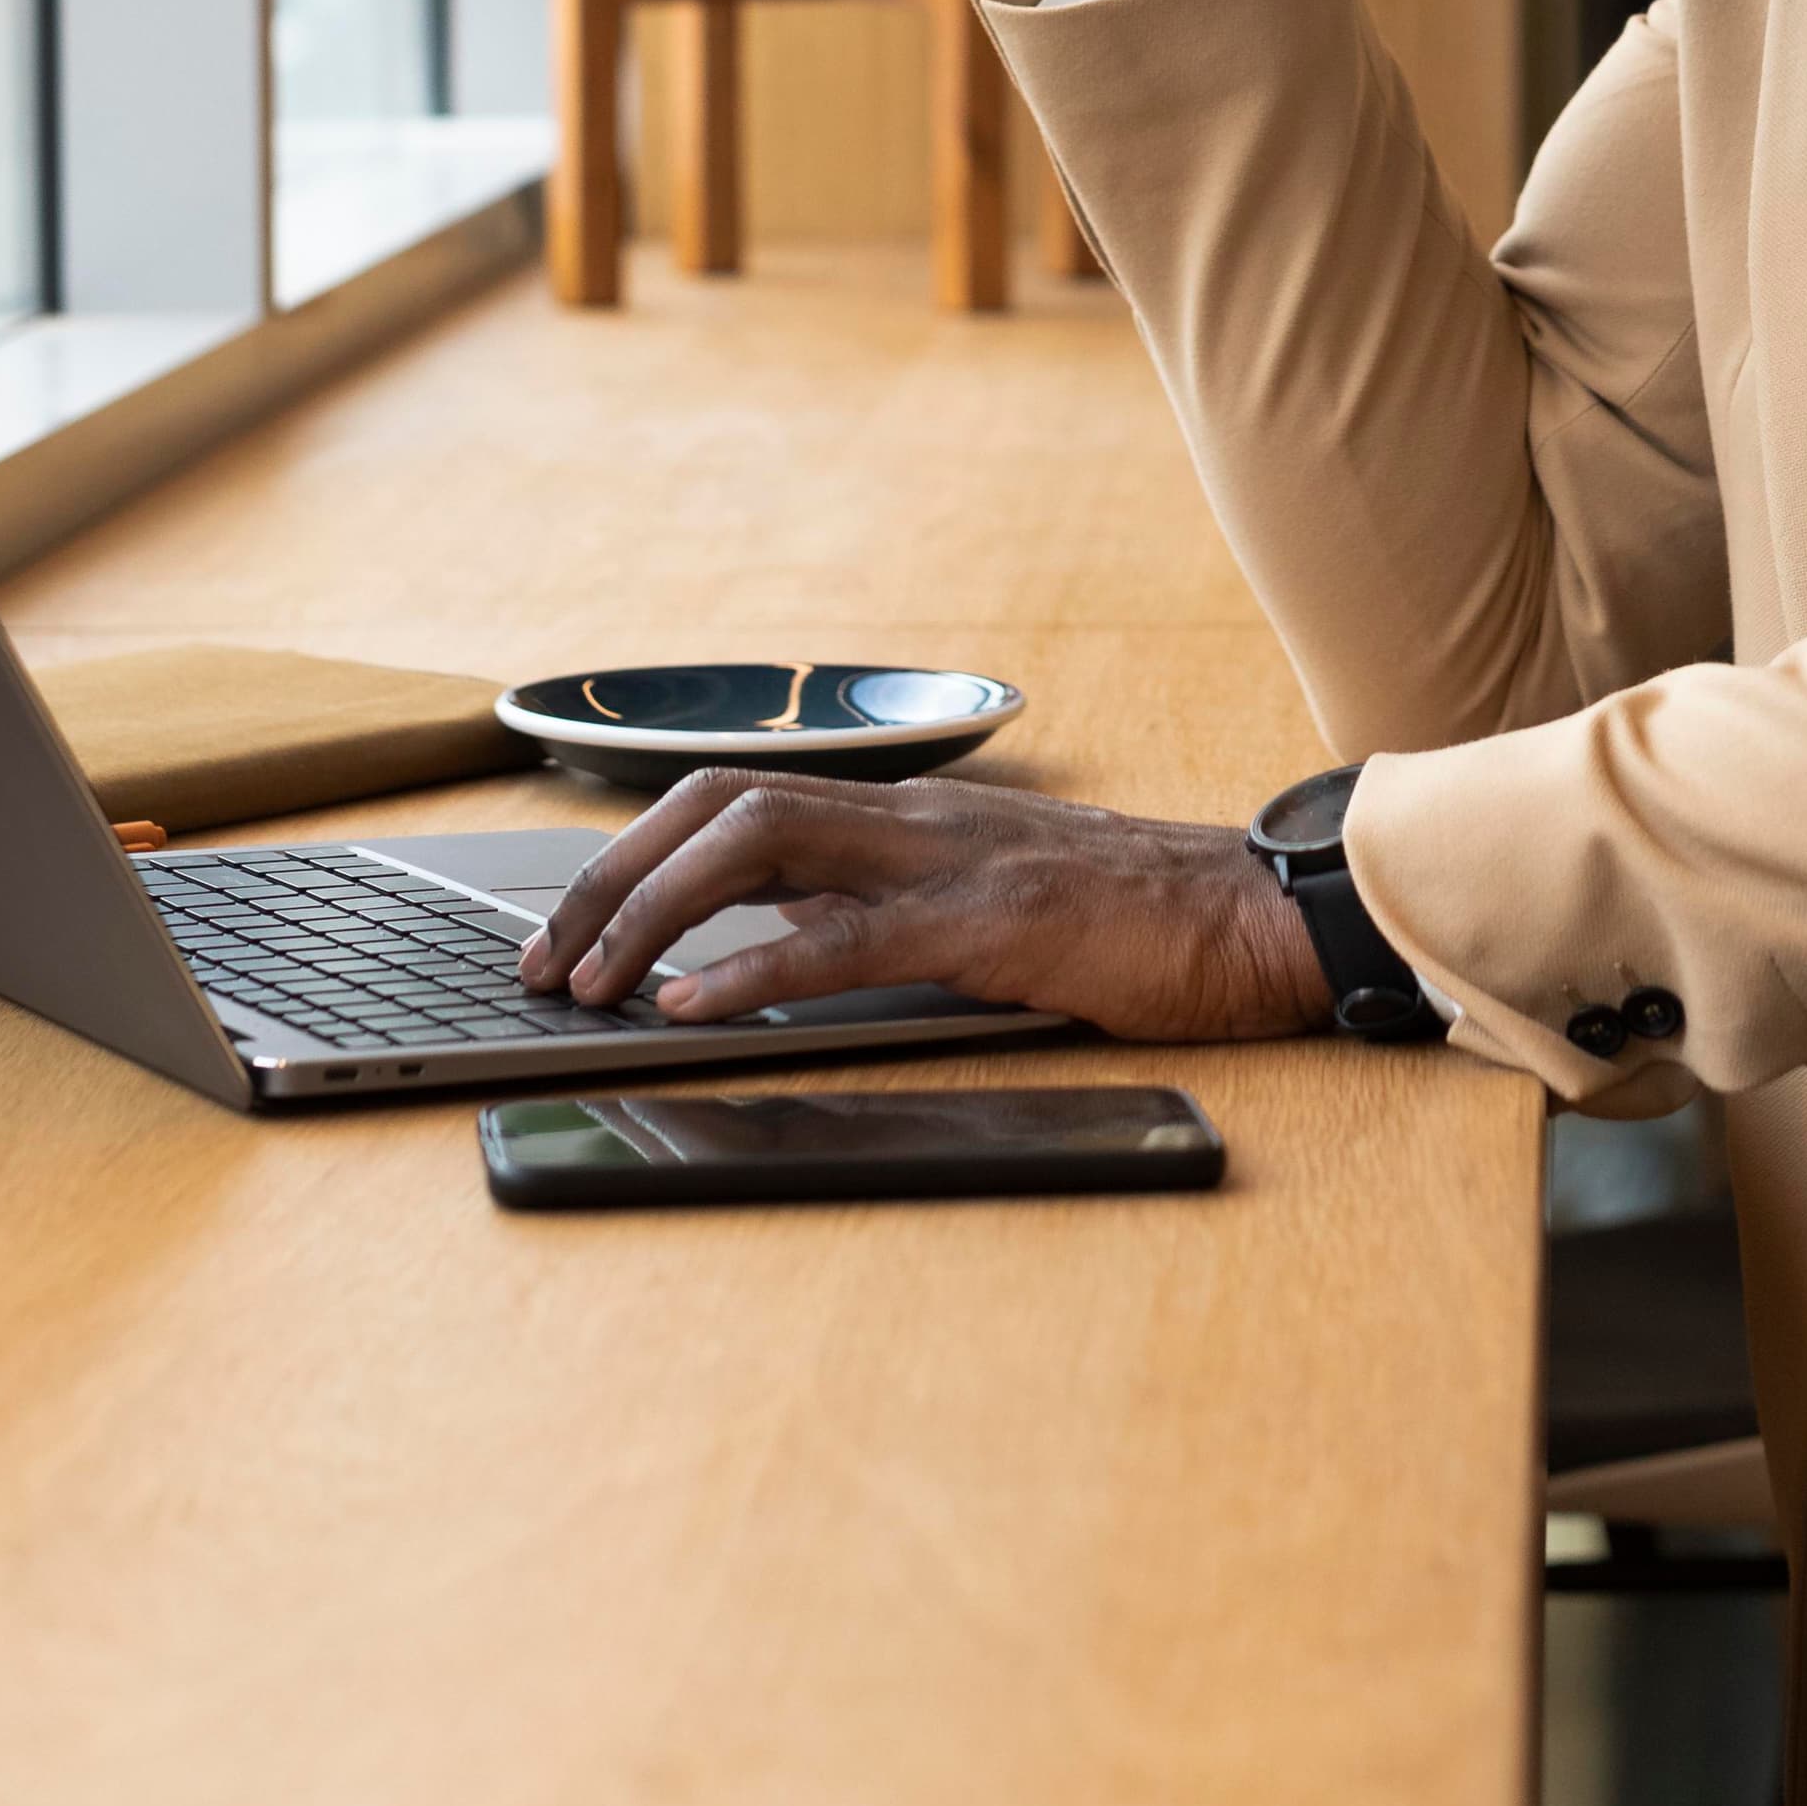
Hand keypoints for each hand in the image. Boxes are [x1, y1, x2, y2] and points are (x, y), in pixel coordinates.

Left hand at [517, 764, 1335, 1040]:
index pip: (736, 800)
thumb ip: (894, 915)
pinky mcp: (989, 922)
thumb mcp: (992, 909)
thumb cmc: (1141, 925)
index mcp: (910, 817)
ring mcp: (949, 861)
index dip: (635, 855)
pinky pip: (844, 935)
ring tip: (588, 983)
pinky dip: (747, 968)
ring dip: (651, 911)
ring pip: (757, 843)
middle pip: (717, 804)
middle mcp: (913, 819)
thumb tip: (782, 954)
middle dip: (611, 877)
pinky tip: (689, 1006)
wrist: (1262, 918)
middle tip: (544, 962)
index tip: (570, 930)